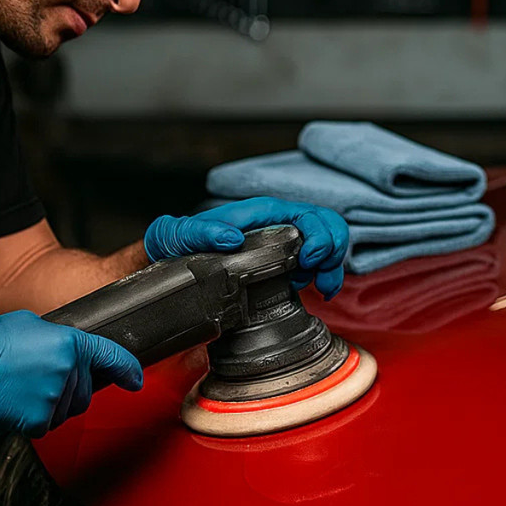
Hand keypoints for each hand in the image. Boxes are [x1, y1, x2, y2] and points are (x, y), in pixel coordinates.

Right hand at [0, 310, 142, 437]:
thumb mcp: (32, 325)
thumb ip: (59, 339)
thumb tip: (70, 351)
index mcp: (68, 344)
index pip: (110, 356)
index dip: (127, 369)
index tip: (134, 379)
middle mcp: (66, 371)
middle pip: (85, 391)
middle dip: (71, 388)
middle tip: (41, 378)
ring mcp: (54, 398)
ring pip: (67, 410)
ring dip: (52, 404)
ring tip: (23, 388)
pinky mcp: (38, 420)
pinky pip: (47, 424)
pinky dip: (34, 419)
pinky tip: (17, 403)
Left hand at [144, 196, 348, 299]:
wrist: (171, 260)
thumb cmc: (177, 242)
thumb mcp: (179, 234)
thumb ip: (201, 231)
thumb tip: (231, 238)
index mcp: (261, 213)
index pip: (306, 214)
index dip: (318, 236)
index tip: (308, 260)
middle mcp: (277, 225)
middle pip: (326, 226)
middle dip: (332, 250)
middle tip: (317, 274)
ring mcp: (283, 244)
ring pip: (329, 244)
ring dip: (333, 266)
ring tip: (322, 287)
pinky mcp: (283, 264)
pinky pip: (318, 265)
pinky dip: (327, 277)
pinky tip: (320, 291)